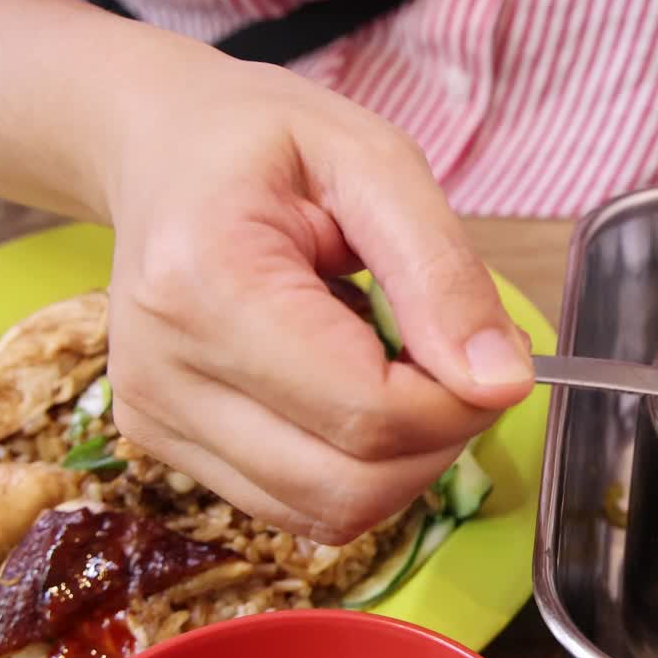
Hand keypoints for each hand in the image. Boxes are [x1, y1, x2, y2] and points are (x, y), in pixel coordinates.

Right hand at [100, 56, 533, 543]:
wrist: (165, 151)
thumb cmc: (269, 144)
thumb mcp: (377, 164)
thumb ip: (443, 274)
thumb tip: (502, 383)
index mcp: (207, 283)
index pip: (370, 412)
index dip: (461, 403)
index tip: (495, 354)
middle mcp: (163, 372)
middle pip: (351, 485)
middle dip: (439, 440)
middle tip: (457, 365)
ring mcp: (155, 420)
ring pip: (329, 513)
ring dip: (402, 463)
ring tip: (399, 371)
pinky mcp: (163, 448)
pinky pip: (298, 506)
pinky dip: (357, 471)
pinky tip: (353, 396)